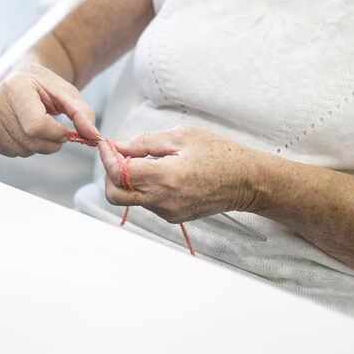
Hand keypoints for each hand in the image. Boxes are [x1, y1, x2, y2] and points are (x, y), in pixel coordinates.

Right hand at [0, 62, 98, 156]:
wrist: (23, 79)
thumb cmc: (44, 86)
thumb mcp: (67, 93)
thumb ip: (82, 113)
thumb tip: (93, 136)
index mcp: (16, 87)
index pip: (36, 125)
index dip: (55, 133)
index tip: (63, 129)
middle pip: (30, 141)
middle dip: (50, 143)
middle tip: (55, 131)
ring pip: (21, 150)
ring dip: (38, 146)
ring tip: (39, 128)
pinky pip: (10, 153)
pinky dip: (24, 148)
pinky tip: (25, 132)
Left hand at [97, 125, 260, 222]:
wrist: (247, 181)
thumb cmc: (220, 153)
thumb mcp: (182, 136)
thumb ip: (144, 142)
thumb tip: (117, 146)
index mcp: (167, 177)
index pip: (119, 173)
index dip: (107, 156)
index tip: (106, 144)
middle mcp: (164, 200)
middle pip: (114, 195)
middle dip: (109, 174)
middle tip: (119, 156)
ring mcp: (168, 212)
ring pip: (129, 198)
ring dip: (128, 179)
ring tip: (149, 161)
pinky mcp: (172, 217)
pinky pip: (146, 202)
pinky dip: (143, 187)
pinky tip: (160, 172)